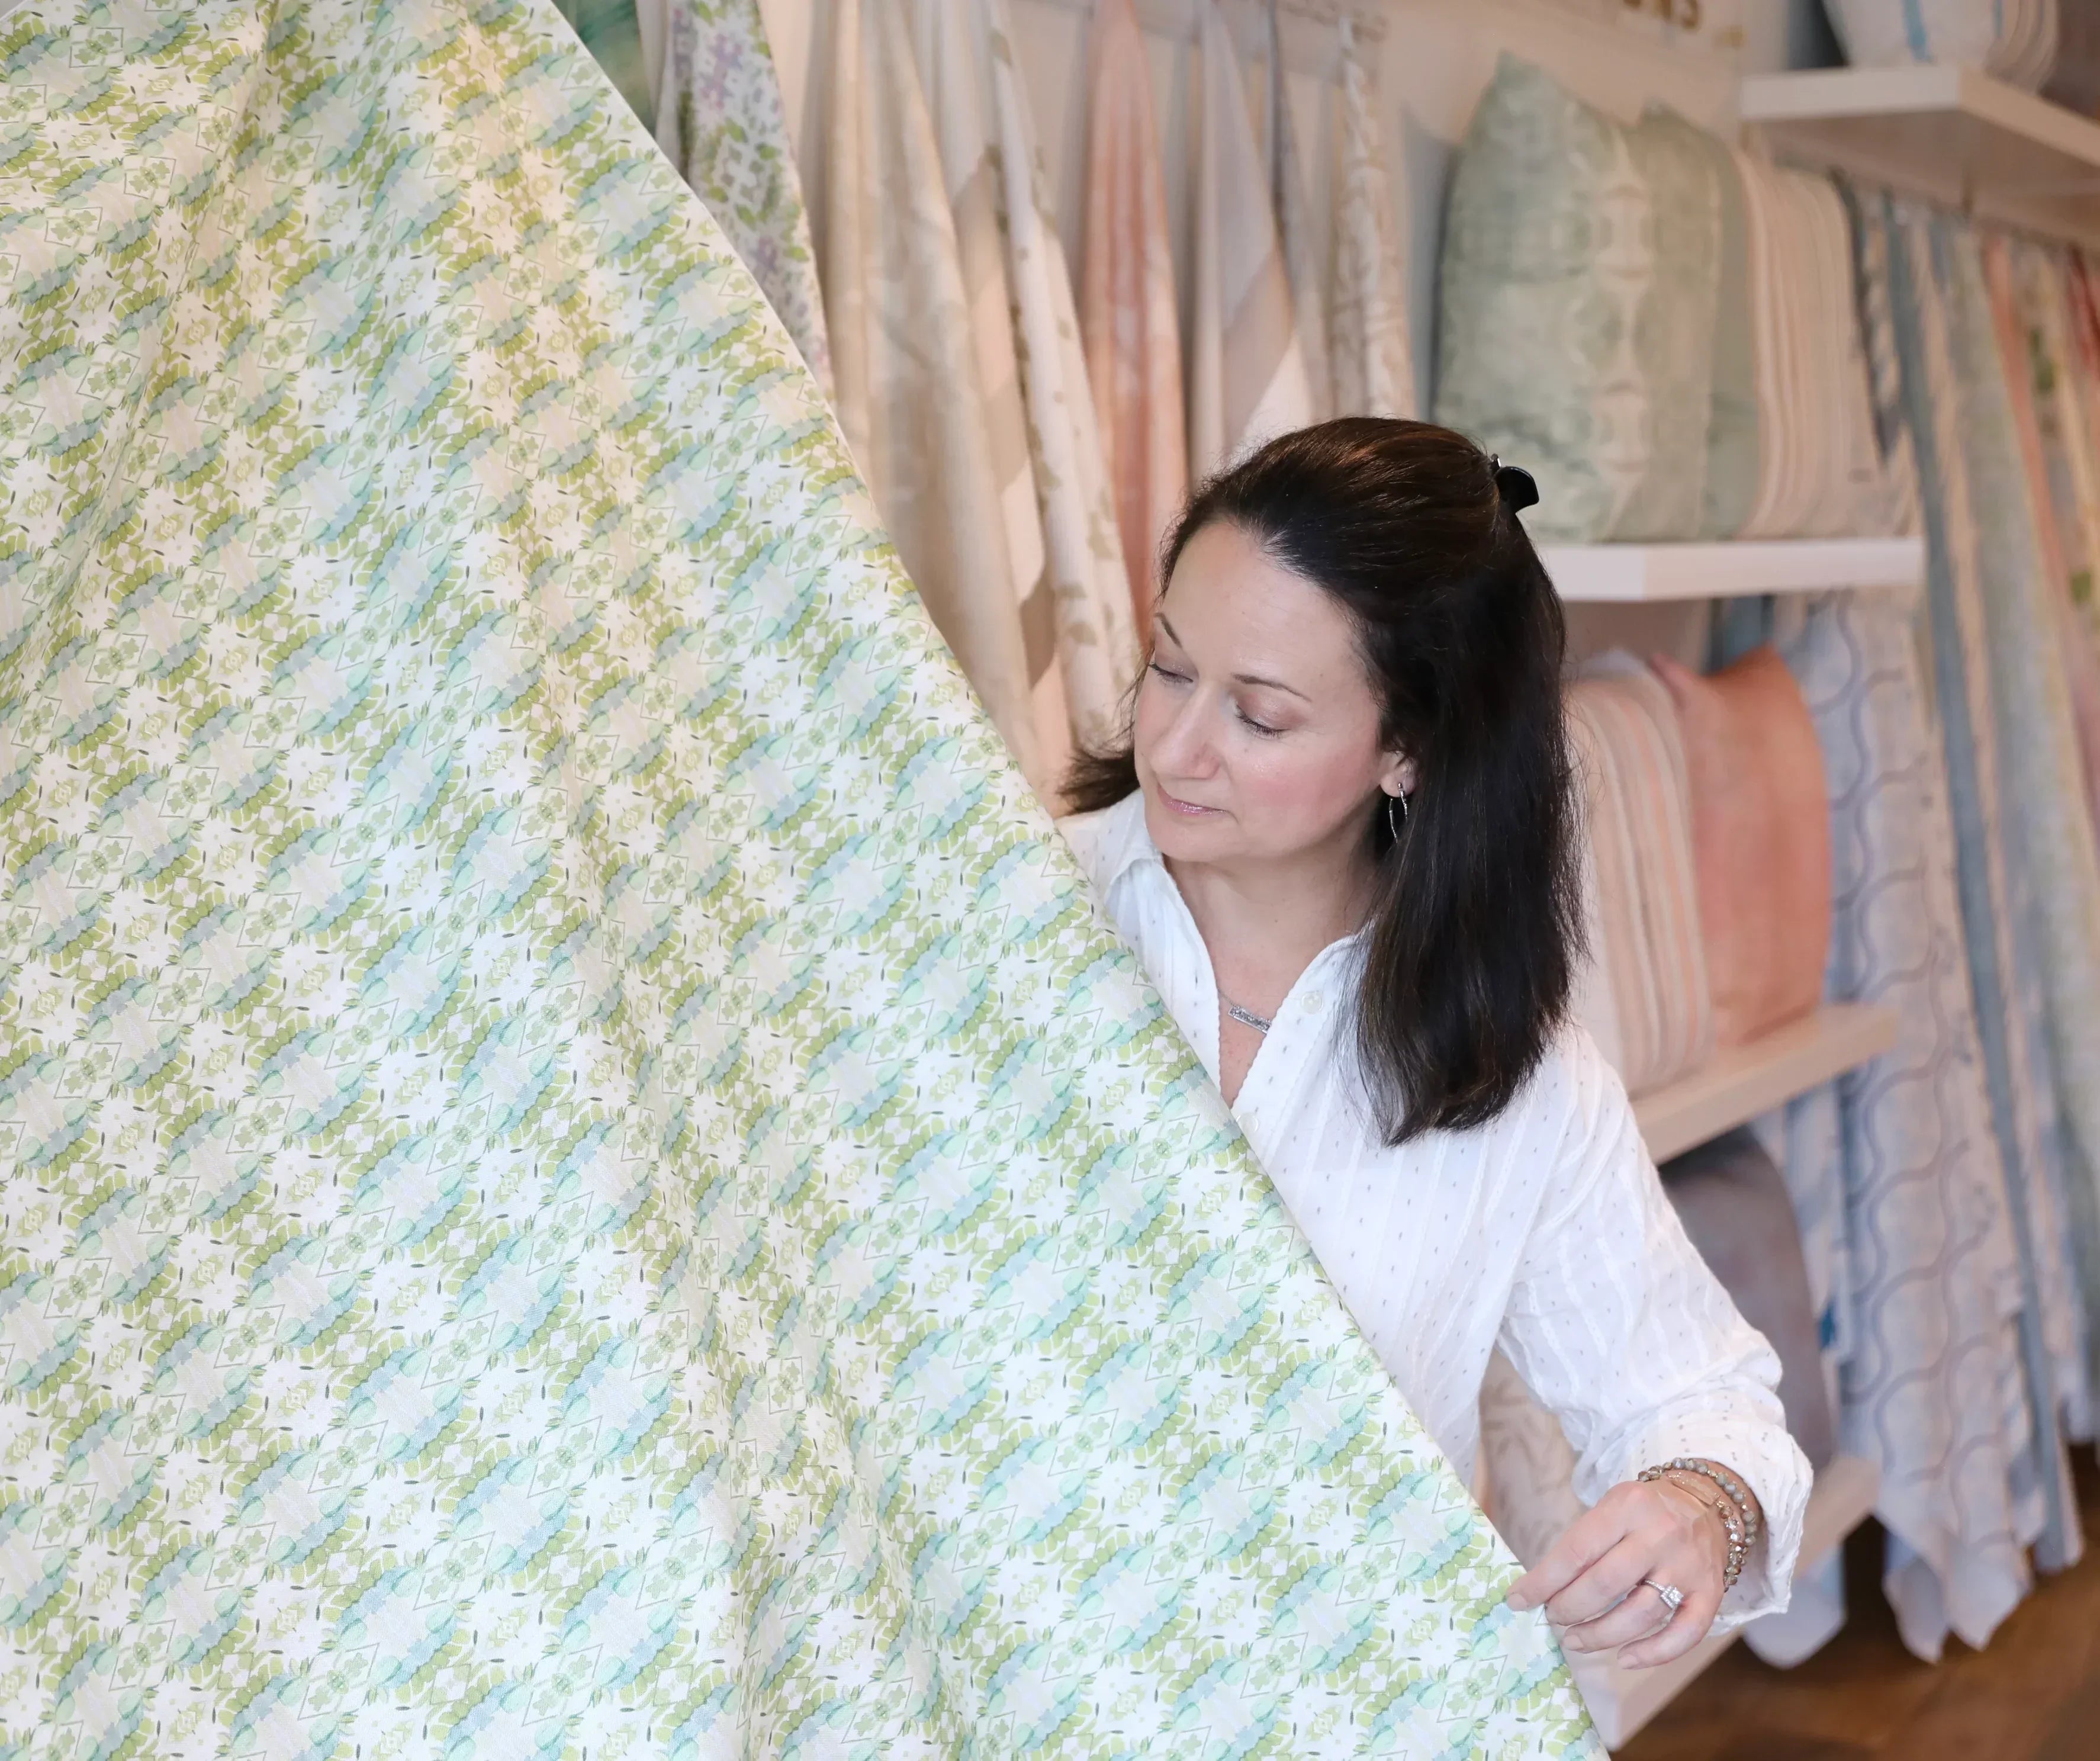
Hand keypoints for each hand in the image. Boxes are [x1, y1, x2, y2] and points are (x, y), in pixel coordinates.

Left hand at [1504, 1475, 1725, 1668]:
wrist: (1706, 1503)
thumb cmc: (1643, 1512)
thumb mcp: (1610, 1509)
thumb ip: (1582, 1544)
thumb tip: (1540, 1588)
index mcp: (1627, 1506)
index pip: (1576, 1550)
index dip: (1543, 1581)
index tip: (1519, 1600)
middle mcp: (1660, 1534)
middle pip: (1605, 1584)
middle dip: (1570, 1607)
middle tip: (1553, 1618)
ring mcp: (1688, 1566)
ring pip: (1640, 1613)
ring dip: (1601, 1634)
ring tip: (1575, 1640)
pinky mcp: (1710, 1593)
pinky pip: (1685, 1633)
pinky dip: (1654, 1653)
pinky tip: (1625, 1659)